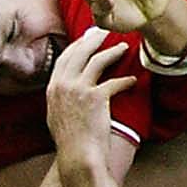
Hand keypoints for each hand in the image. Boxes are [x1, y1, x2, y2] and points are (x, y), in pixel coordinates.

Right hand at [45, 27, 135, 161]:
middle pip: (79, 53)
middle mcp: (63, 85)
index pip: (65, 58)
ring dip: (112, 51)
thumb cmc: (70, 141)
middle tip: (105, 31)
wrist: (78, 156)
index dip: (77, 46)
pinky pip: (114, 82)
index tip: (87, 38)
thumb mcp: (57, 115)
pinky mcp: (96, 98)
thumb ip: (61, 98)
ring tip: (123, 47)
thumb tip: (68, 87)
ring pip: (97, 61)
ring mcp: (78, 90)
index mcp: (53, 88)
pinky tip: (133, 80)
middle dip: (93, 39)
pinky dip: (126, 80)